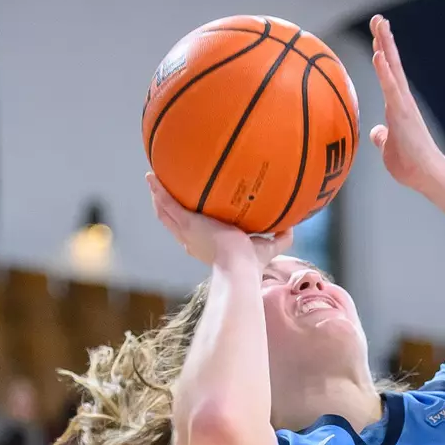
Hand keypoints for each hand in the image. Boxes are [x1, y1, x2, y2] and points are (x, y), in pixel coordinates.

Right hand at [147, 174, 291, 268]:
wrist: (239, 268)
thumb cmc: (252, 265)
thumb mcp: (268, 247)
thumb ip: (280, 237)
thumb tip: (292, 226)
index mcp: (207, 245)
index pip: (194, 232)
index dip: (188, 221)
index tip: (189, 209)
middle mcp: (192, 239)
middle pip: (174, 221)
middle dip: (167, 206)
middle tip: (163, 191)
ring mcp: (187, 232)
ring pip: (165, 212)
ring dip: (157, 195)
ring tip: (152, 179)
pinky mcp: (186, 224)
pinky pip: (167, 204)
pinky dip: (158, 191)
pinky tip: (152, 177)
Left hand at [368, 15, 444, 191]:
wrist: (428, 176)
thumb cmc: (410, 165)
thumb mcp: (388, 149)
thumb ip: (383, 137)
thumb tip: (377, 132)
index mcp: (397, 106)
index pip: (388, 75)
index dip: (382, 54)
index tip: (376, 36)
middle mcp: (402, 100)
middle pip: (391, 63)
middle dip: (384, 40)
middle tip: (378, 18)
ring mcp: (403, 104)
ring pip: (392, 68)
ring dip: (384, 45)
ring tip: (379, 24)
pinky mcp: (403, 113)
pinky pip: (390, 87)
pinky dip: (383, 70)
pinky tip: (378, 53)